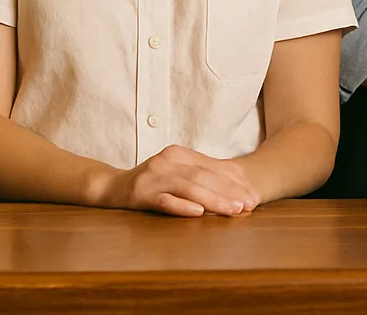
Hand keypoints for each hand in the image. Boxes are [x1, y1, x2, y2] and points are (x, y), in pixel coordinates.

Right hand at [104, 145, 261, 217]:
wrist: (111, 187)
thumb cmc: (151, 183)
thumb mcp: (176, 174)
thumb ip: (202, 177)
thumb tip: (237, 190)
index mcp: (178, 153)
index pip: (213, 166)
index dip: (235, 181)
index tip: (254, 195)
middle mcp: (167, 161)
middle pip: (204, 176)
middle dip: (230, 191)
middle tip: (250, 205)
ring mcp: (153, 177)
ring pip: (189, 187)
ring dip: (214, 199)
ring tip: (233, 210)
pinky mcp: (140, 193)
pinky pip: (164, 199)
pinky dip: (181, 205)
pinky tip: (198, 212)